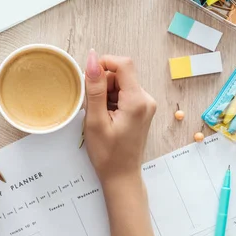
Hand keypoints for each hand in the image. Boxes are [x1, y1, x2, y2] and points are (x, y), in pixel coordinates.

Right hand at [84, 50, 155, 183]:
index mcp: (137, 101)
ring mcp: (146, 105)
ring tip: (99, 116)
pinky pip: (124, 95)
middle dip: (102, 84)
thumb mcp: (95, 120)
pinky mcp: (142, 110)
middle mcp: (146, 99)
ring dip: (105, 94)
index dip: (103, 64)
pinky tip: (106, 118)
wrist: (121, 176)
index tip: (88, 79)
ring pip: (121, 84)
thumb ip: (95, 88)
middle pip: (121, 74)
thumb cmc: (107, 154)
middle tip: (93, 107)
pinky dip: (111, 101)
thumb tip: (92, 60)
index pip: (123, 64)